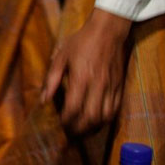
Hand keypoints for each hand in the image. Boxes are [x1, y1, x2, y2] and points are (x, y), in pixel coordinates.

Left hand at [41, 8, 131, 133]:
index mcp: (81, 78)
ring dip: (92, 128)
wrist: (108, 32)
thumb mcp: (60, 56)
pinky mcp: (120, 87)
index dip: (66, 120)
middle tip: (69, 133)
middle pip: (90, 117)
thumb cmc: (81, 42)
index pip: (74, 108)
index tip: (60, 124)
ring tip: (81, 131)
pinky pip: (114, 110)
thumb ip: (52, 79)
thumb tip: (43, 100)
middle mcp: (98, 85)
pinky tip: (96, 121)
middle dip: (79, 129)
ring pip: (104, 117)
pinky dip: (105, 120)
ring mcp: (111, 87)